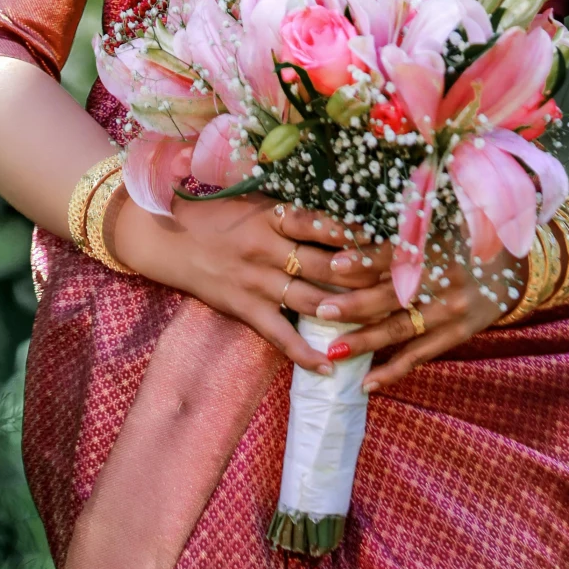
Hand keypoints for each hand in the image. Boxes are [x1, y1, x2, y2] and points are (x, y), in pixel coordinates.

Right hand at [111, 190, 389, 374]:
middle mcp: (267, 248)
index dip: (358, 233)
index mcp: (273, 216)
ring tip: (381, 325)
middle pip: (326, 265)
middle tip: (400, 285)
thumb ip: (295, 211)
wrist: (167, 238)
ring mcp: (256, 281)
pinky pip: (279, 334)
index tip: (391, 238)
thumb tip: (341, 213)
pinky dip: (304, 352)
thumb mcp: (257, 202)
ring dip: (347, 314)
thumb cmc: (218, 215)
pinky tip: (329, 366)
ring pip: (311, 301)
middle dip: (365, 276)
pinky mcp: (244, 308)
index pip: (323, 223)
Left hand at [327, 243, 523, 393]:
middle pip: (394, 296)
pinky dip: (393, 370)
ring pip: (402, 329)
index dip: (366, 259)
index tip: (335, 264)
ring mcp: (453, 310)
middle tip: (321, 311)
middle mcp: (446, 279)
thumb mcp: (440, 226)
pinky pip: (420, 355)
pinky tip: (367, 383)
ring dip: (366, 342)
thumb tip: (352, 232)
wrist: (511, 269)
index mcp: (439, 245)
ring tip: (334, 352)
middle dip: (355, 305)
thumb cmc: (462, 240)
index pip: (397, 254)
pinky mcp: (458, 334)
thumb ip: (405, 232)